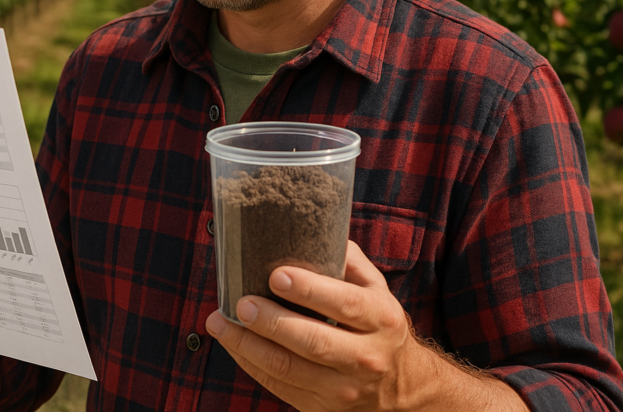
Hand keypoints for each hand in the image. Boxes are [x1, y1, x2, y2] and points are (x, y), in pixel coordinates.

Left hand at [205, 240, 421, 410]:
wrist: (402, 386)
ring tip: (220, 322)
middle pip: (313, 341)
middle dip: (271, 321)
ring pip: (288, 369)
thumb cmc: (378, 326)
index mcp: (380, 319)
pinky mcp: (322, 408)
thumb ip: (348, 261)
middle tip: (242, 304)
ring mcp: (344, 388)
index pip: (344, 303)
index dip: (309, 290)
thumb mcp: (376, 290)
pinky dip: (250, 364)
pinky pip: (279, 386)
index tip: (275, 276)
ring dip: (248, 345)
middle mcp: (365, 357)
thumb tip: (312, 229)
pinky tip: (233, 343)